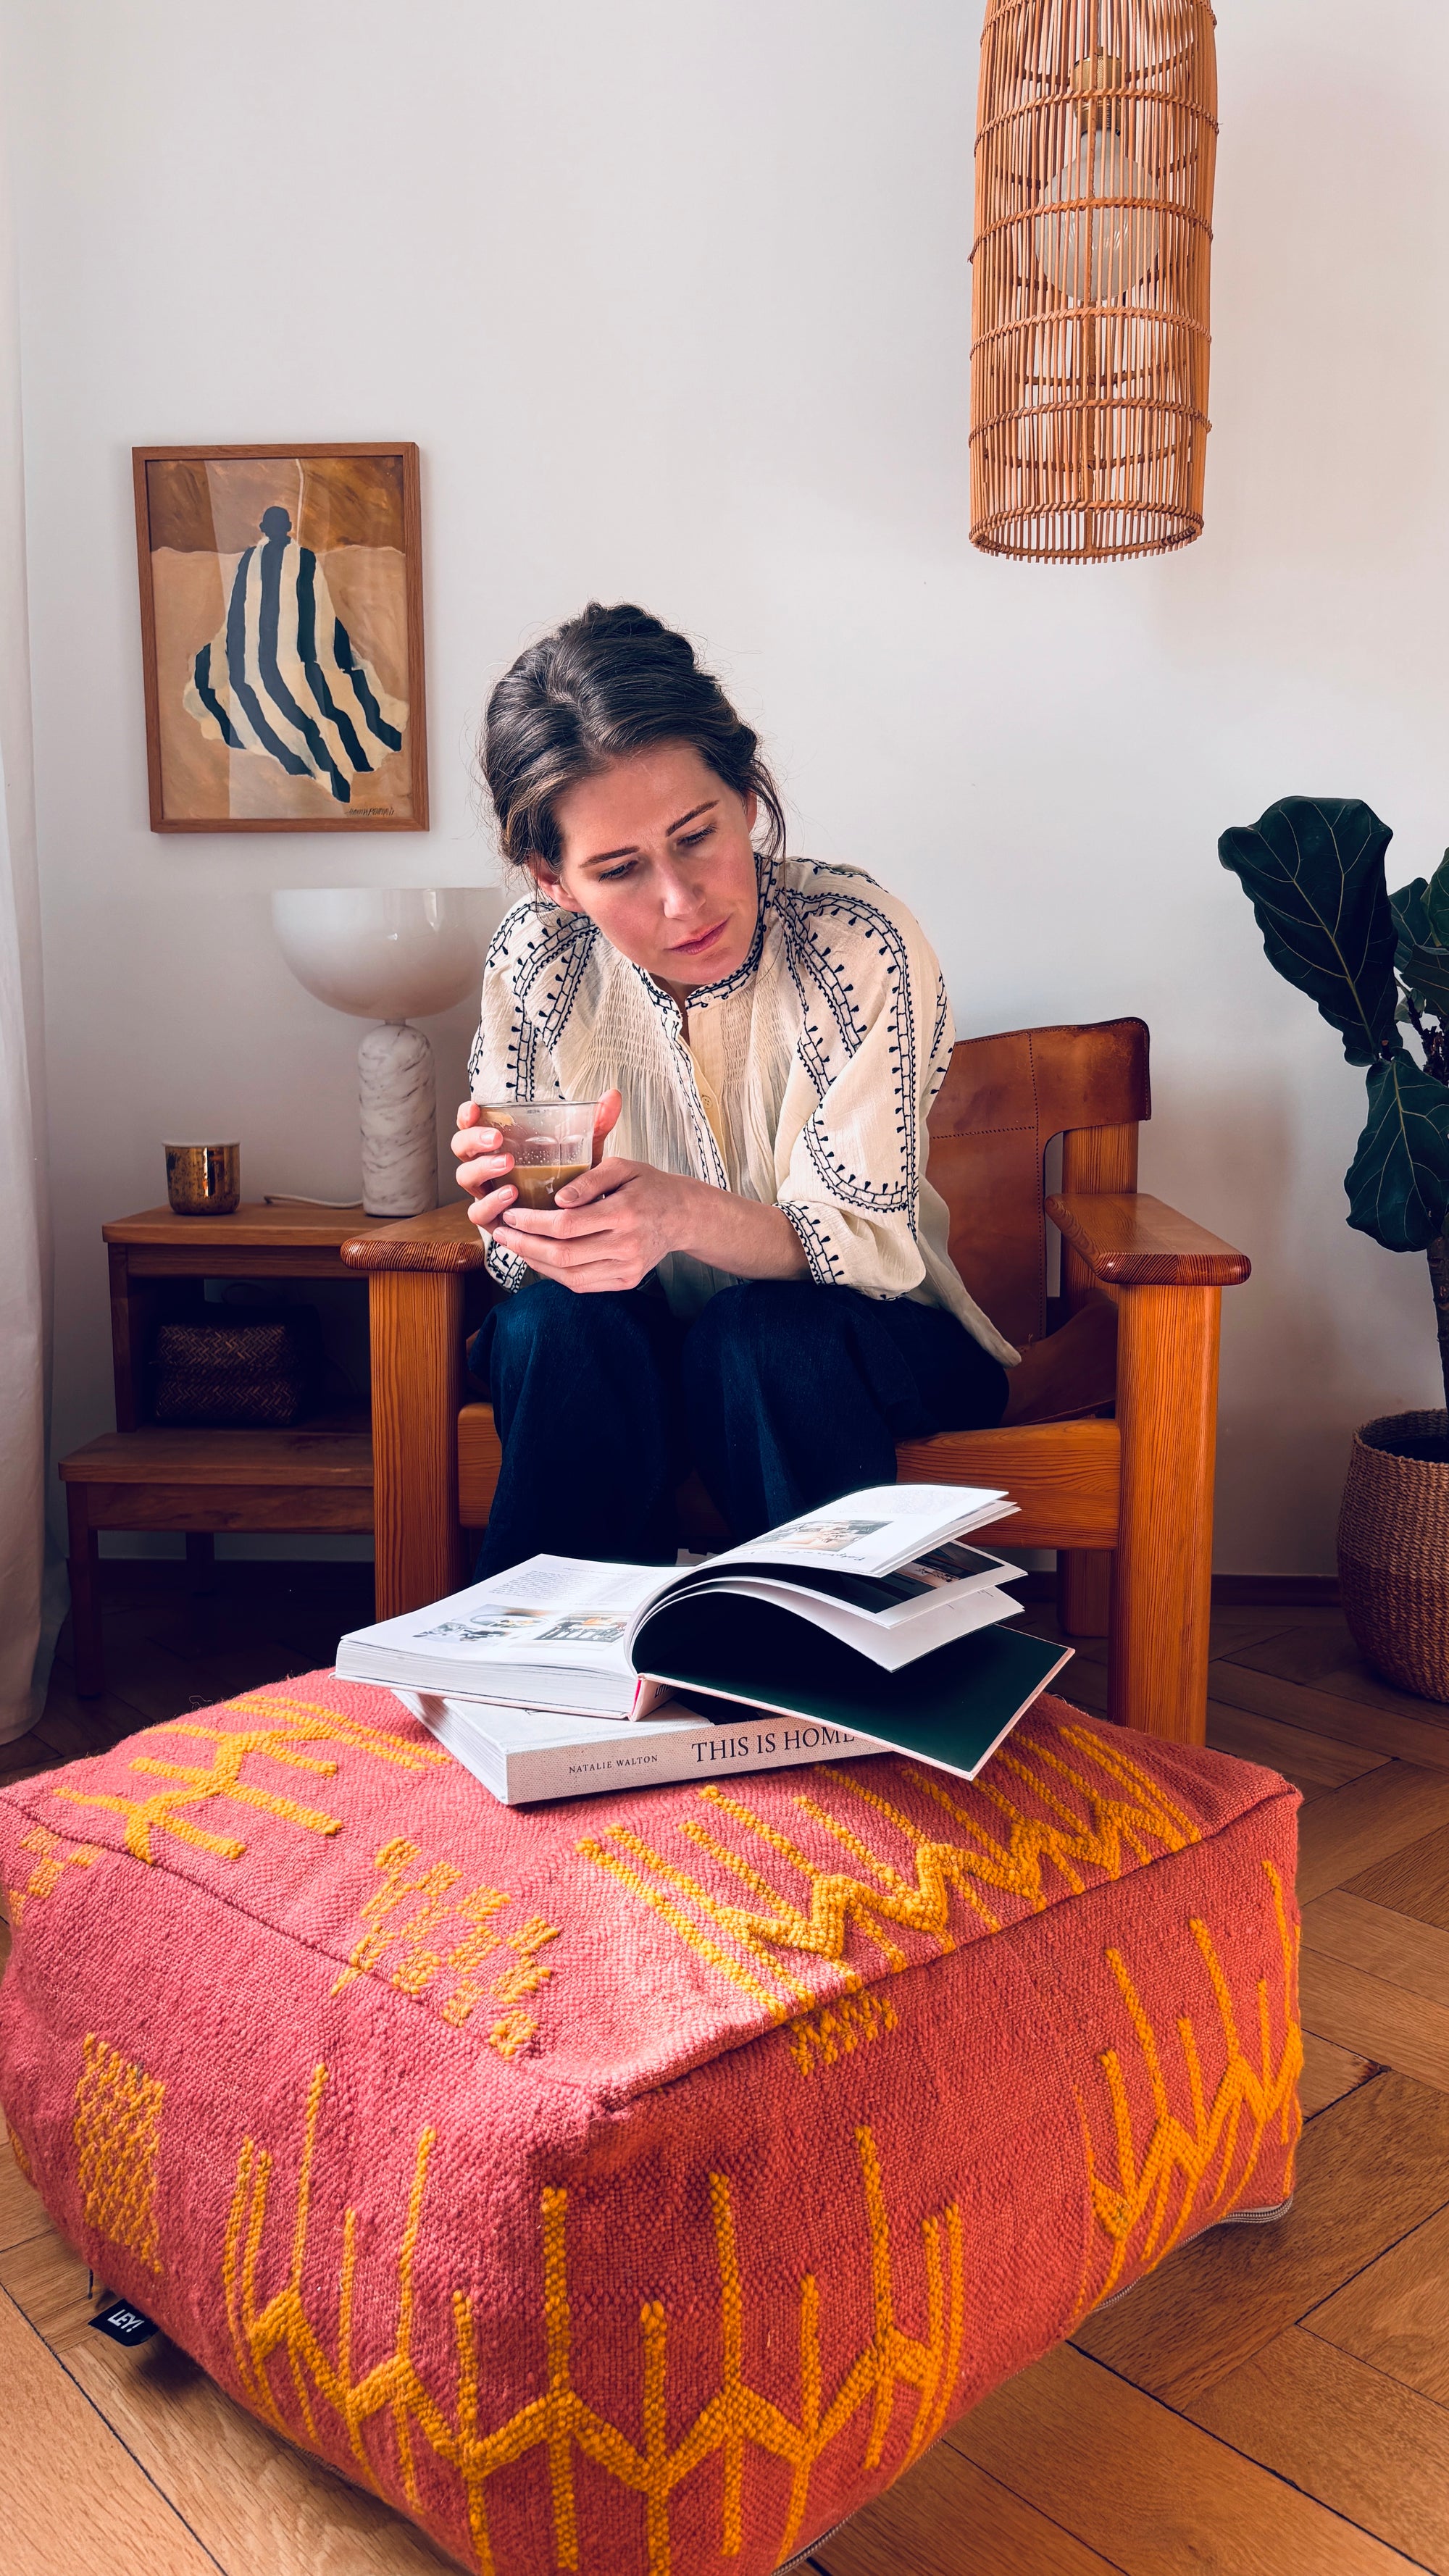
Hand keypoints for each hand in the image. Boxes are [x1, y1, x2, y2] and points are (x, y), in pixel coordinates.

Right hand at [452, 1091, 622, 1250]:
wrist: (575, 1222)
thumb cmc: (570, 1179)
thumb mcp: (583, 1150)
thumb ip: (595, 1125)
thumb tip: (613, 1096)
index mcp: (500, 1143)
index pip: (471, 1123)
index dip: (466, 1115)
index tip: (475, 1108)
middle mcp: (487, 1166)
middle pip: (461, 1148)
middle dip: (474, 1140)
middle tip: (496, 1138)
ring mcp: (487, 1192)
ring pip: (465, 1178)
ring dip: (482, 1169)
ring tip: (507, 1164)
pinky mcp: (493, 1219)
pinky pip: (478, 1213)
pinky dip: (491, 1204)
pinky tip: (511, 1196)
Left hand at [490, 1154, 698, 1292]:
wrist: (683, 1216)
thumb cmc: (649, 1186)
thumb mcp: (623, 1166)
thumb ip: (590, 1179)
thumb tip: (558, 1200)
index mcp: (624, 1213)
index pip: (567, 1225)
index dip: (532, 1222)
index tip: (511, 1214)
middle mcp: (627, 1246)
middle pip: (563, 1254)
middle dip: (525, 1245)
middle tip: (501, 1233)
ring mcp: (628, 1269)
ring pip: (569, 1276)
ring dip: (535, 1263)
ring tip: (514, 1246)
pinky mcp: (627, 1282)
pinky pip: (582, 1285)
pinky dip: (555, 1275)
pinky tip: (539, 1259)